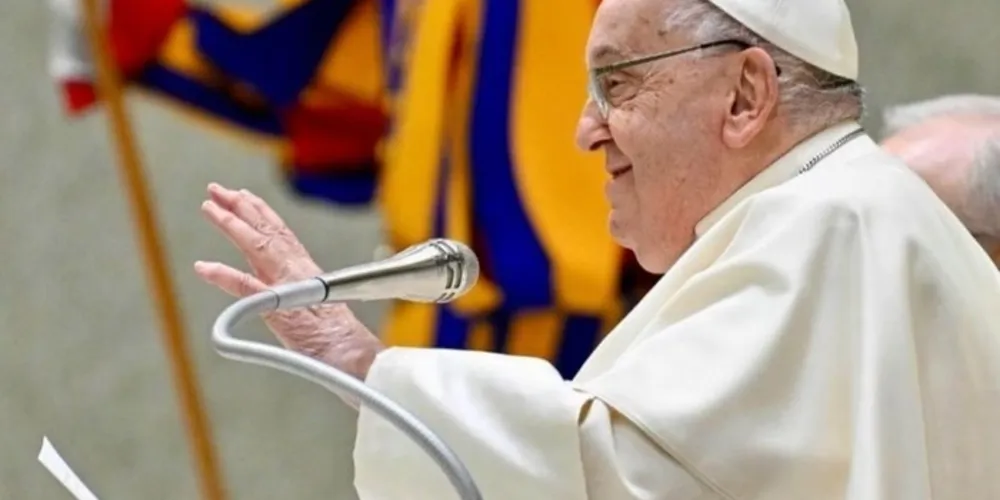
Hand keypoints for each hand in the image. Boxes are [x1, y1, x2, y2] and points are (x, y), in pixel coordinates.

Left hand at [194, 183, 383, 378]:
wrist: (354, 357)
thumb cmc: (337, 340)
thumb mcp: (317, 311)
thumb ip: (299, 298)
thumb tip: (289, 298)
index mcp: (306, 272)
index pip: (281, 233)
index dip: (260, 212)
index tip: (242, 195)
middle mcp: (298, 271)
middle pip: (266, 231)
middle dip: (239, 207)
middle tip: (216, 189)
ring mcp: (288, 288)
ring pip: (257, 247)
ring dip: (232, 226)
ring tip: (209, 208)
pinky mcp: (280, 310)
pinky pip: (248, 288)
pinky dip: (225, 276)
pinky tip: (204, 267)